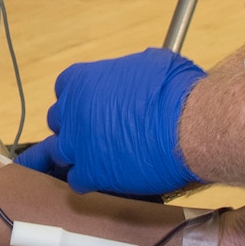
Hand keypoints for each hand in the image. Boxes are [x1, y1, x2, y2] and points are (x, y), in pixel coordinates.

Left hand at [14, 48, 205, 194]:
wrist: (188, 125)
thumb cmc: (174, 90)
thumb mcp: (149, 65)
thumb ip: (128, 75)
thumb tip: (136, 78)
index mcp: (82, 80)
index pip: (64, 89)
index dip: (77, 100)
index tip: (88, 107)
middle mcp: (72, 111)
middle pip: (58, 122)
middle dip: (73, 128)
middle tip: (92, 135)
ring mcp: (77, 144)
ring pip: (56, 153)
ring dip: (72, 157)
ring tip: (77, 164)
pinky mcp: (90, 173)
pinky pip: (76, 180)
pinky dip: (87, 181)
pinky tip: (100, 181)